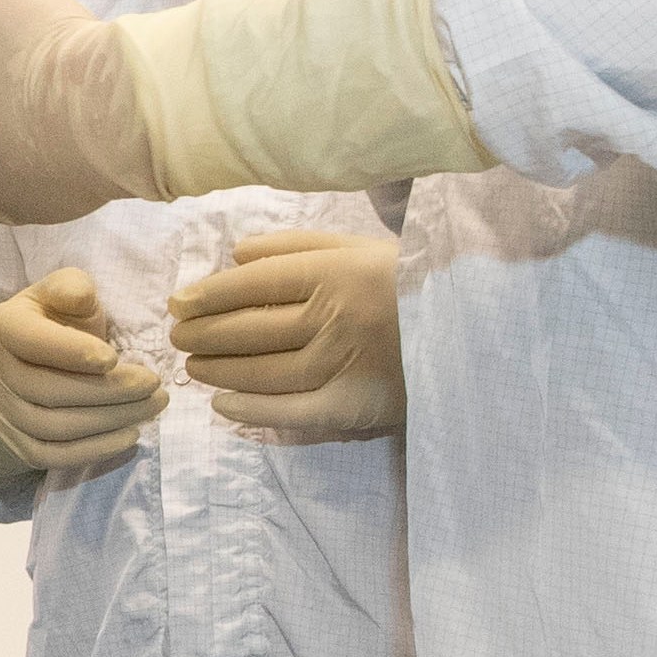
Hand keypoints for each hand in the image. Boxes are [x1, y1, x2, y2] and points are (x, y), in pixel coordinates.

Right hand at [0, 268, 164, 489]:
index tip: (113, 357)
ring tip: (154, 405)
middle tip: (154, 383)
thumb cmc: (47, 325)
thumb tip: (83, 296)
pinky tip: (132, 434)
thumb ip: (70, 288)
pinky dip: (98, 449)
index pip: (31, 341)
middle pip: (51, 391)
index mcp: (4, 329)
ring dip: (112, 419)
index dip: (70, 351)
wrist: (8, 371)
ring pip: (58, 427)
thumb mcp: (53, 296)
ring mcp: (7, 416)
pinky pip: (58, 456)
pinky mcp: (22, 448)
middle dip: (109, 390)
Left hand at [169, 228, 404, 436]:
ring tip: (194, 365)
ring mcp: (344, 364)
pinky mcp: (356, 405)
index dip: (208, 294)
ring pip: (264, 370)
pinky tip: (223, 404)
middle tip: (177, 337)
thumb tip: (235, 255)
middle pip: (251, 328)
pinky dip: (252, 410)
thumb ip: (297, 244)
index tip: (179, 302)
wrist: (478, 332)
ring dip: (219, 369)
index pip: (254, 283)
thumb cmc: (412, 283)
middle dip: (204, 333)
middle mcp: (335, 317)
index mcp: (336, 271)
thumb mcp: (360, 246)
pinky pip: (291, 412)